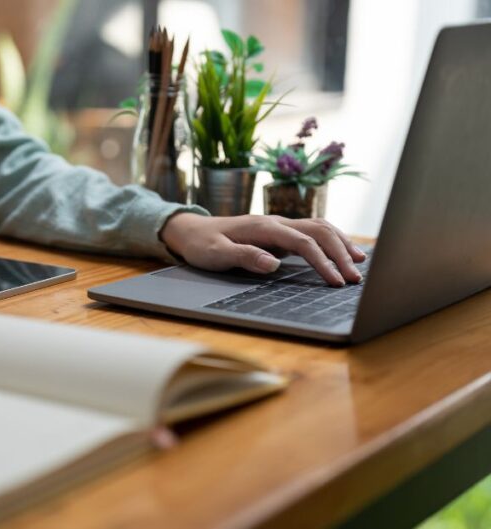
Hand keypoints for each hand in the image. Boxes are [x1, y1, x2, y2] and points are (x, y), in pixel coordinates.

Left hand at [160, 213, 366, 286]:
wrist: (192, 231)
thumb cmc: (202, 245)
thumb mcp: (216, 254)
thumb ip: (244, 256)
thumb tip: (273, 264)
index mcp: (263, 227)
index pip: (302, 242)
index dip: (322, 261)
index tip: (335, 281)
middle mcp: (276, 222)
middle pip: (318, 231)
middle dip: (340, 253)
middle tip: (356, 278)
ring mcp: (279, 226)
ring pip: (319, 228)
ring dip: (341, 244)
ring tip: (360, 263)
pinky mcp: (280, 234)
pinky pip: (312, 233)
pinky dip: (331, 241)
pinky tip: (343, 252)